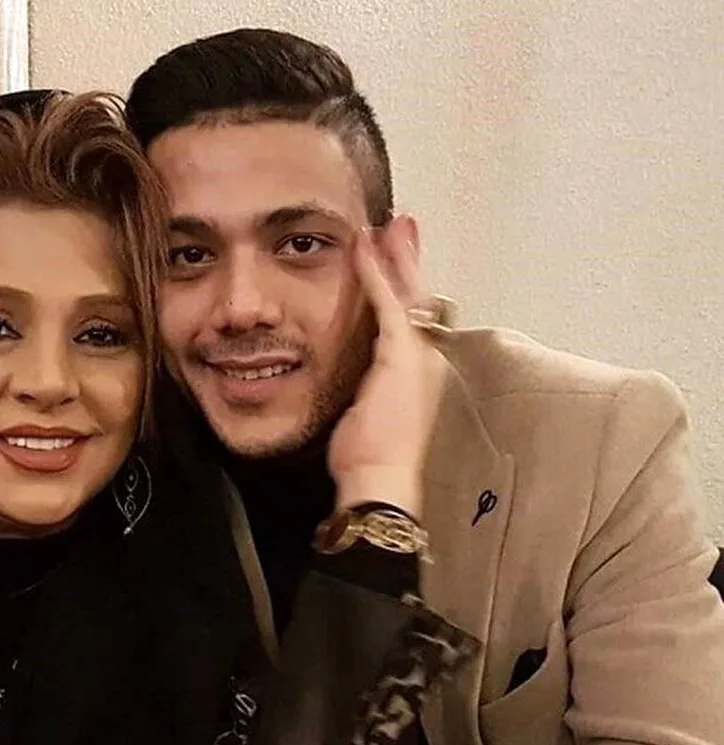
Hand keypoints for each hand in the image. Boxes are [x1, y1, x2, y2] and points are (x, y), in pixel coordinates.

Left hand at [328, 215, 447, 516]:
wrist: (382, 478)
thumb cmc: (373, 458)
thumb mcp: (370, 415)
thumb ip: (370, 391)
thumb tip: (361, 388)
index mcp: (417, 372)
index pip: (415, 317)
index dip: (406, 285)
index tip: (397, 259)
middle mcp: (426, 358)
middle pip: (420, 295)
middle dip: (409, 258)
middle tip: (403, 224)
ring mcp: (417, 353)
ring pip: (408, 292)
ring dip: (396, 255)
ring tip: (388, 224)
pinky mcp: (399, 353)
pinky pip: (387, 302)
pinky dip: (375, 272)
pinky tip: (365, 248)